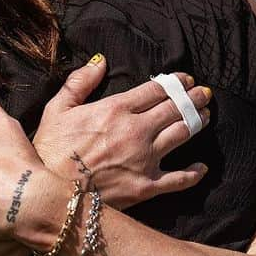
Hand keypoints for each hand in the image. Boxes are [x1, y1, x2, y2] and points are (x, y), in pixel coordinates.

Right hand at [33, 54, 211, 209]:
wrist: (49, 194)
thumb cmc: (50, 150)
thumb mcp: (57, 109)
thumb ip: (80, 82)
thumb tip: (100, 61)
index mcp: (116, 109)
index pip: (156, 89)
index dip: (176, 82)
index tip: (186, 79)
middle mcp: (136, 131)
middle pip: (175, 108)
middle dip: (193, 97)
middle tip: (204, 93)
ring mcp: (144, 159)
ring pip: (183, 134)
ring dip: (198, 122)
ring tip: (206, 115)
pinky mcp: (146, 187)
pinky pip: (179, 179)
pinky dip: (194, 173)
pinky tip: (201, 168)